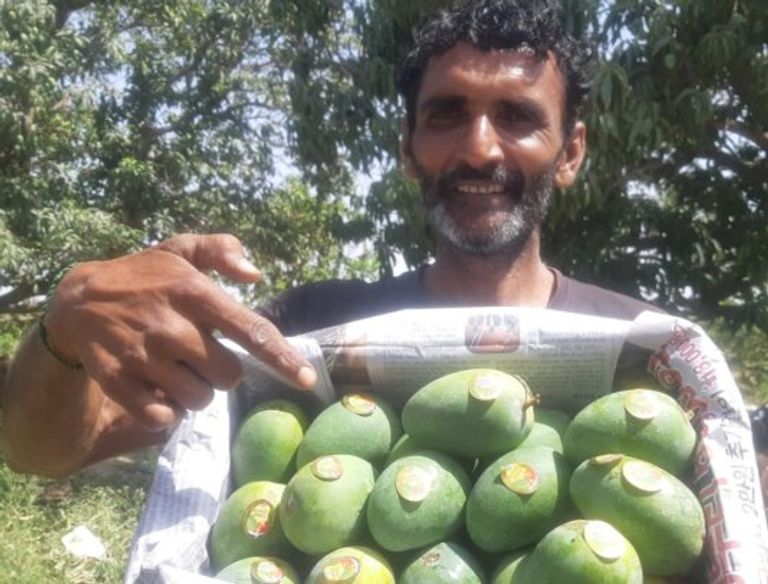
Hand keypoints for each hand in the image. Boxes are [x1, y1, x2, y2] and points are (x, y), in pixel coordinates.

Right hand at [44, 233, 316, 431]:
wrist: (77, 300)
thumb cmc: (144, 276)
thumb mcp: (180, 249)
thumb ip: (221, 250)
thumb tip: (256, 274)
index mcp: (194, 292)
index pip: (250, 330)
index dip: (282, 358)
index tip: (307, 380)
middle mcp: (172, 327)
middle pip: (229, 376)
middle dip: (223, 371)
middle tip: (201, 354)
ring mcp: (143, 357)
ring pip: (198, 400)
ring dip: (195, 391)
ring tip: (177, 368)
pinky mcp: (118, 382)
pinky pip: (162, 418)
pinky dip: (166, 410)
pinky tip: (156, 386)